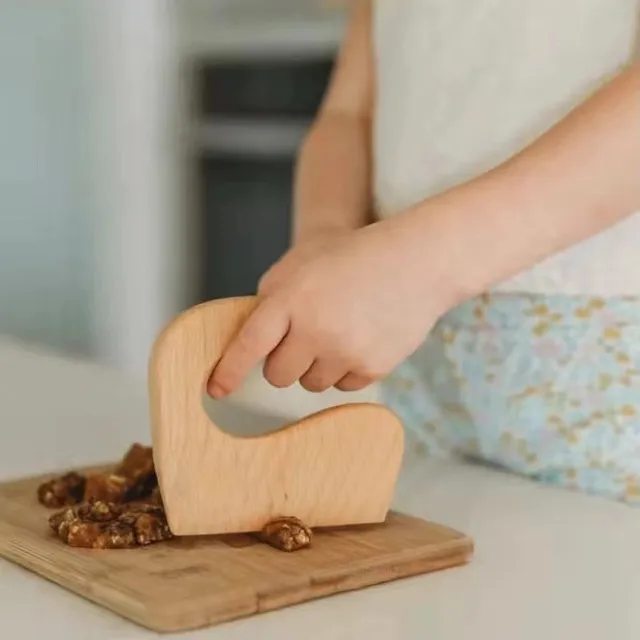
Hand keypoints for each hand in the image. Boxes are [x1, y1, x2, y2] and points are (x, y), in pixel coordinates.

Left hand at [208, 216, 445, 395]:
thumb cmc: (353, 256)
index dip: (228, 370)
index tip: (215, 389)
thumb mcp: (302, 261)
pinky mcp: (373, 368)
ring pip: (311, 384)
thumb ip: (271, 297)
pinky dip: (344, 368)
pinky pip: (342, 386)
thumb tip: (253, 340)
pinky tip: (359, 338)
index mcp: (293, 298)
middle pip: (279, 376)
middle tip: (304, 335)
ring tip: (338, 330)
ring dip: (316, 365)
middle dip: (283, 361)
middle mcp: (317, 329)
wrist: (417, 261)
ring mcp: (347, 352)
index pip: (250, 344)